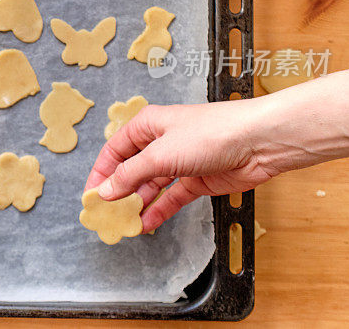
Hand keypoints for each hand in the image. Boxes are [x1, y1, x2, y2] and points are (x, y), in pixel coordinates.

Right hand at [86, 100, 276, 232]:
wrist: (257, 142)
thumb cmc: (210, 133)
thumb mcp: (160, 155)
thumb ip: (130, 175)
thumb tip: (105, 190)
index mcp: (148, 125)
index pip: (115, 150)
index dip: (101, 172)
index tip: (90, 194)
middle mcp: (162, 141)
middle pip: (132, 169)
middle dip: (119, 191)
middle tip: (105, 212)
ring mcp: (180, 161)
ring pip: (152, 185)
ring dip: (138, 204)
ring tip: (124, 222)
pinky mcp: (197, 180)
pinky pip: (172, 197)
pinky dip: (160, 211)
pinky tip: (147, 223)